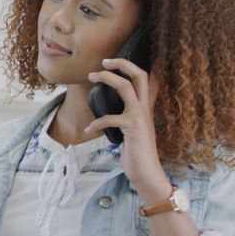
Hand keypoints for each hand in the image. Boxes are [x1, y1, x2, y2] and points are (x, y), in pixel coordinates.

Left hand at [85, 58, 170, 198]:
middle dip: (122, 64)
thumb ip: (125, 117)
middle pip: (140, 75)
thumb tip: (107, 111)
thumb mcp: (131, 130)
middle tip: (103, 62)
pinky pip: (110, 118)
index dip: (131, 66)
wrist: (147, 173)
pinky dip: (96, 122)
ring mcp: (140, 117)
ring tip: (92, 78)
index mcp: (145, 107)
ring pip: (126, 87)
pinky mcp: (133, 129)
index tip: (112, 62)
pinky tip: (88, 130)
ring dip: (107, 79)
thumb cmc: (136, 152)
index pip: (145, 79)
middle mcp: (145, 108)